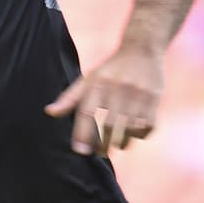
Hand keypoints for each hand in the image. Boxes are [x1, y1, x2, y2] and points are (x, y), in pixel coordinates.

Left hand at [44, 47, 163, 155]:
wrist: (142, 50)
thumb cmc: (110, 70)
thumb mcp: (88, 79)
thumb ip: (69, 98)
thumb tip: (49, 112)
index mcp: (97, 84)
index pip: (87, 112)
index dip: (82, 133)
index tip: (79, 150)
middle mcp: (117, 88)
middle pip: (108, 125)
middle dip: (103, 145)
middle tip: (100, 152)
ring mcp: (137, 93)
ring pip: (130, 130)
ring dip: (122, 143)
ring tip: (116, 146)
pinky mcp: (154, 98)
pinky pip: (148, 126)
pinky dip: (140, 135)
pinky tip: (133, 135)